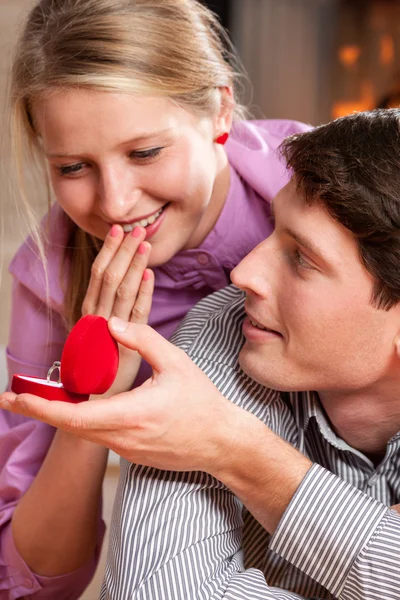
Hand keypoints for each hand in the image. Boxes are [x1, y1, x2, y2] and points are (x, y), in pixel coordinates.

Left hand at [0, 319, 241, 473]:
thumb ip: (142, 339)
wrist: (221, 442)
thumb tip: (110, 323)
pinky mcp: (131, 454)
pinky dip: (82, 422)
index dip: (40, 406)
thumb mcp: (176, 362)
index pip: (73, 415)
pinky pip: (100, 436)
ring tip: (40, 399)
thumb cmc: (202, 401)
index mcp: (131, 414)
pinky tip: (79, 408)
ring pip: (83, 432)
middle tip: (11, 396)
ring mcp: (126, 450)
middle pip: (68, 426)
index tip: (15, 396)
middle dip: (38, 411)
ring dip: (59, 416)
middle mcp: (123, 437)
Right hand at [83, 225, 153, 394]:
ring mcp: (109, 332)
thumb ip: (113, 307)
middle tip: (135, 228)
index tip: (120, 230)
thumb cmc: (103, 364)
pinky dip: (143, 293)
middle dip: (123, 252)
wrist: (98, 401)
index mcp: (91, 311)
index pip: (100, 275)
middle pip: (109, 278)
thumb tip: (129, 278)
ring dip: (133, 265)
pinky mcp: (123, 346)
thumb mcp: (105, 332)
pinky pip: (135, 315)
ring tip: (144, 243)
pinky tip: (150, 276)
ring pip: (120, 291)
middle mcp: (96, 318)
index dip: (110, 251)